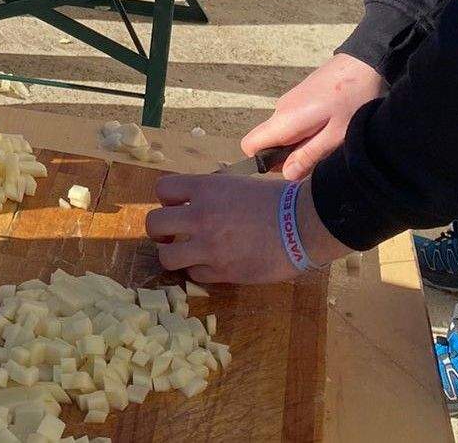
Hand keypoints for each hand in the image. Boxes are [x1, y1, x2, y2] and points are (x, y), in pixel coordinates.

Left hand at [146, 174, 350, 285]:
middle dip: (159, 230)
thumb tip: (197, 201)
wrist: (302, 224)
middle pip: (154, 224)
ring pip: (166, 256)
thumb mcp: (238, 184)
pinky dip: (199, 270)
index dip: (167, 199)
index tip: (176, 206)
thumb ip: (213, 193)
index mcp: (205, 188)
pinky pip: (194, 274)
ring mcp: (209, 246)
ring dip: (173, 254)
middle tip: (170, 234)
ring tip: (185, 253)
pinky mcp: (222, 272)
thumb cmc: (277, 199)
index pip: (163, 189)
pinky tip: (212, 264)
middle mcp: (200, 216)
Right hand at [240, 53, 387, 180]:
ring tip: (329, 138)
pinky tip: (329, 126)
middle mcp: (280, 110)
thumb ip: (308, 155)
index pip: (250, 144)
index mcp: (284, 120)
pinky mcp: (298, 97)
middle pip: (267, 141)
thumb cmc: (352, 100)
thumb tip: (285, 174)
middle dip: (287, 155)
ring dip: (299, 143)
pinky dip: (304, 131)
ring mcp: (288, 101)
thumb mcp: (335, 135)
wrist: (362, 63)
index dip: (263, 161)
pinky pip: (291, 122)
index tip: (289, 165)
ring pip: (282, 133)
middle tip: (319, 154)